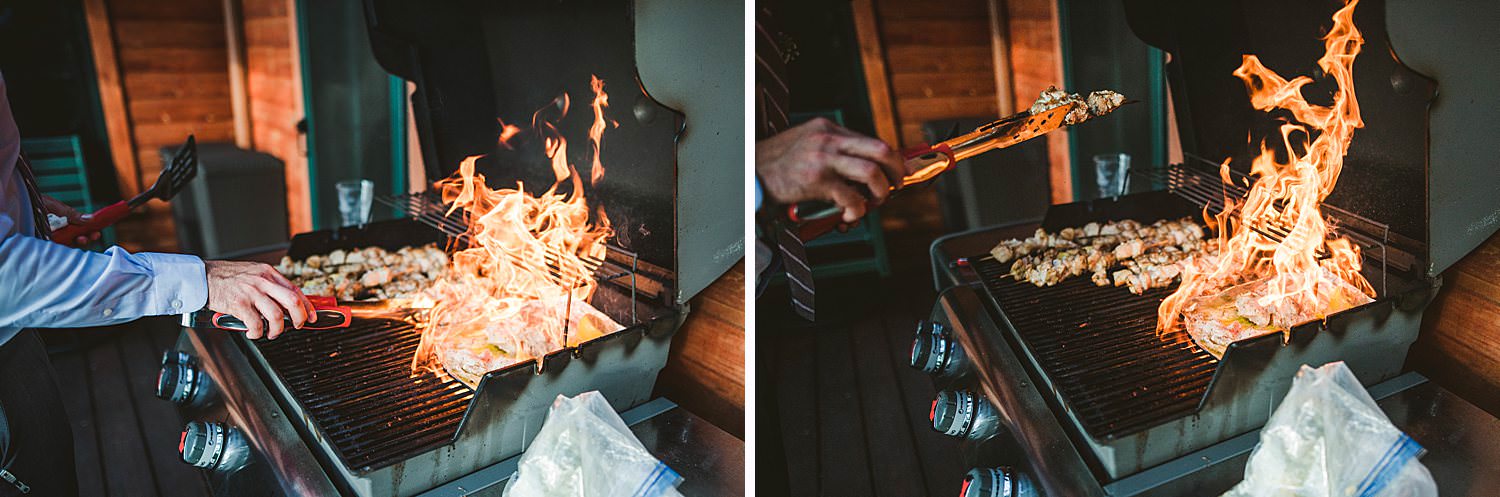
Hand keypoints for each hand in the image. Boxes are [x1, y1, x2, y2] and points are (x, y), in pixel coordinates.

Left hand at [39, 195, 100, 245]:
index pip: (81, 230)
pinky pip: (55, 249)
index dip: (90, 232)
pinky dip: (62, 248)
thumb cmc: (35, 202)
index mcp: (65, 223)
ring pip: (68, 245)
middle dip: (87, 238)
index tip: (97, 231)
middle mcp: (60, 232)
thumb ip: (73, 214)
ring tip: (81, 239)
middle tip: (91, 235)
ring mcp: (52, 239)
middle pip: (76, 239)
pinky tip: (68, 245)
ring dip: (77, 243)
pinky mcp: (44, 244)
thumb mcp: (57, 206)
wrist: (19, 204)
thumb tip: (90, 218)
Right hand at [204, 260, 313, 339]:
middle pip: (293, 302)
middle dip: (300, 318)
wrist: (202, 276)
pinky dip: (257, 333)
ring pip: (277, 316)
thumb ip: (268, 284)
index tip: (312, 316)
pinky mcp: (239, 304)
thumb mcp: (252, 273)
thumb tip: (284, 301)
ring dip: (277, 330)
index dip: (308, 306)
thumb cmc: (225, 277)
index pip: (296, 290)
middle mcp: (262, 282)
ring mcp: (251, 293)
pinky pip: (256, 325)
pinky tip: (253, 333)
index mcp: (268, 273)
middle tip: (297, 326)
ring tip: (271, 333)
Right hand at [756, 118, 908, 222]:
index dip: (891, 159)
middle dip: (896, 171)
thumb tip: (862, 169)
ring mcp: (823, 158)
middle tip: (895, 187)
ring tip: (874, 202)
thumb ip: (833, 151)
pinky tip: (849, 215)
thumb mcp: (807, 144)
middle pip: (881, 150)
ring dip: (880, 191)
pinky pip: (850, 197)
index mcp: (828, 128)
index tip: (896, 173)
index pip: (872, 140)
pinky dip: (857, 210)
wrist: (750, 173)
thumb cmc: (778, 165)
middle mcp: (829, 139)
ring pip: (871, 172)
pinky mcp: (816, 180)